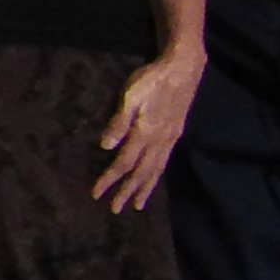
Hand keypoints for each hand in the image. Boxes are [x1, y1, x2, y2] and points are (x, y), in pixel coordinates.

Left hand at [92, 49, 203, 213]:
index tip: (96, 194)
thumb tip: (105, 146)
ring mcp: (169, 139)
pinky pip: (164, 162)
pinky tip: (154, 179)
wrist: (184, 69)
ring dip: (145, 188)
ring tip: (138, 205)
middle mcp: (158, 141)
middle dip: (128, 192)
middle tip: (116, 210)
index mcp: (144, 133)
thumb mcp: (131, 95)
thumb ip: (119, 121)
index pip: (123, 163)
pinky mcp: (175, 134)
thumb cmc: (152, 79)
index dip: (109, 180)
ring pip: (155, 170)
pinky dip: (157, 175)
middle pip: (141, 173)